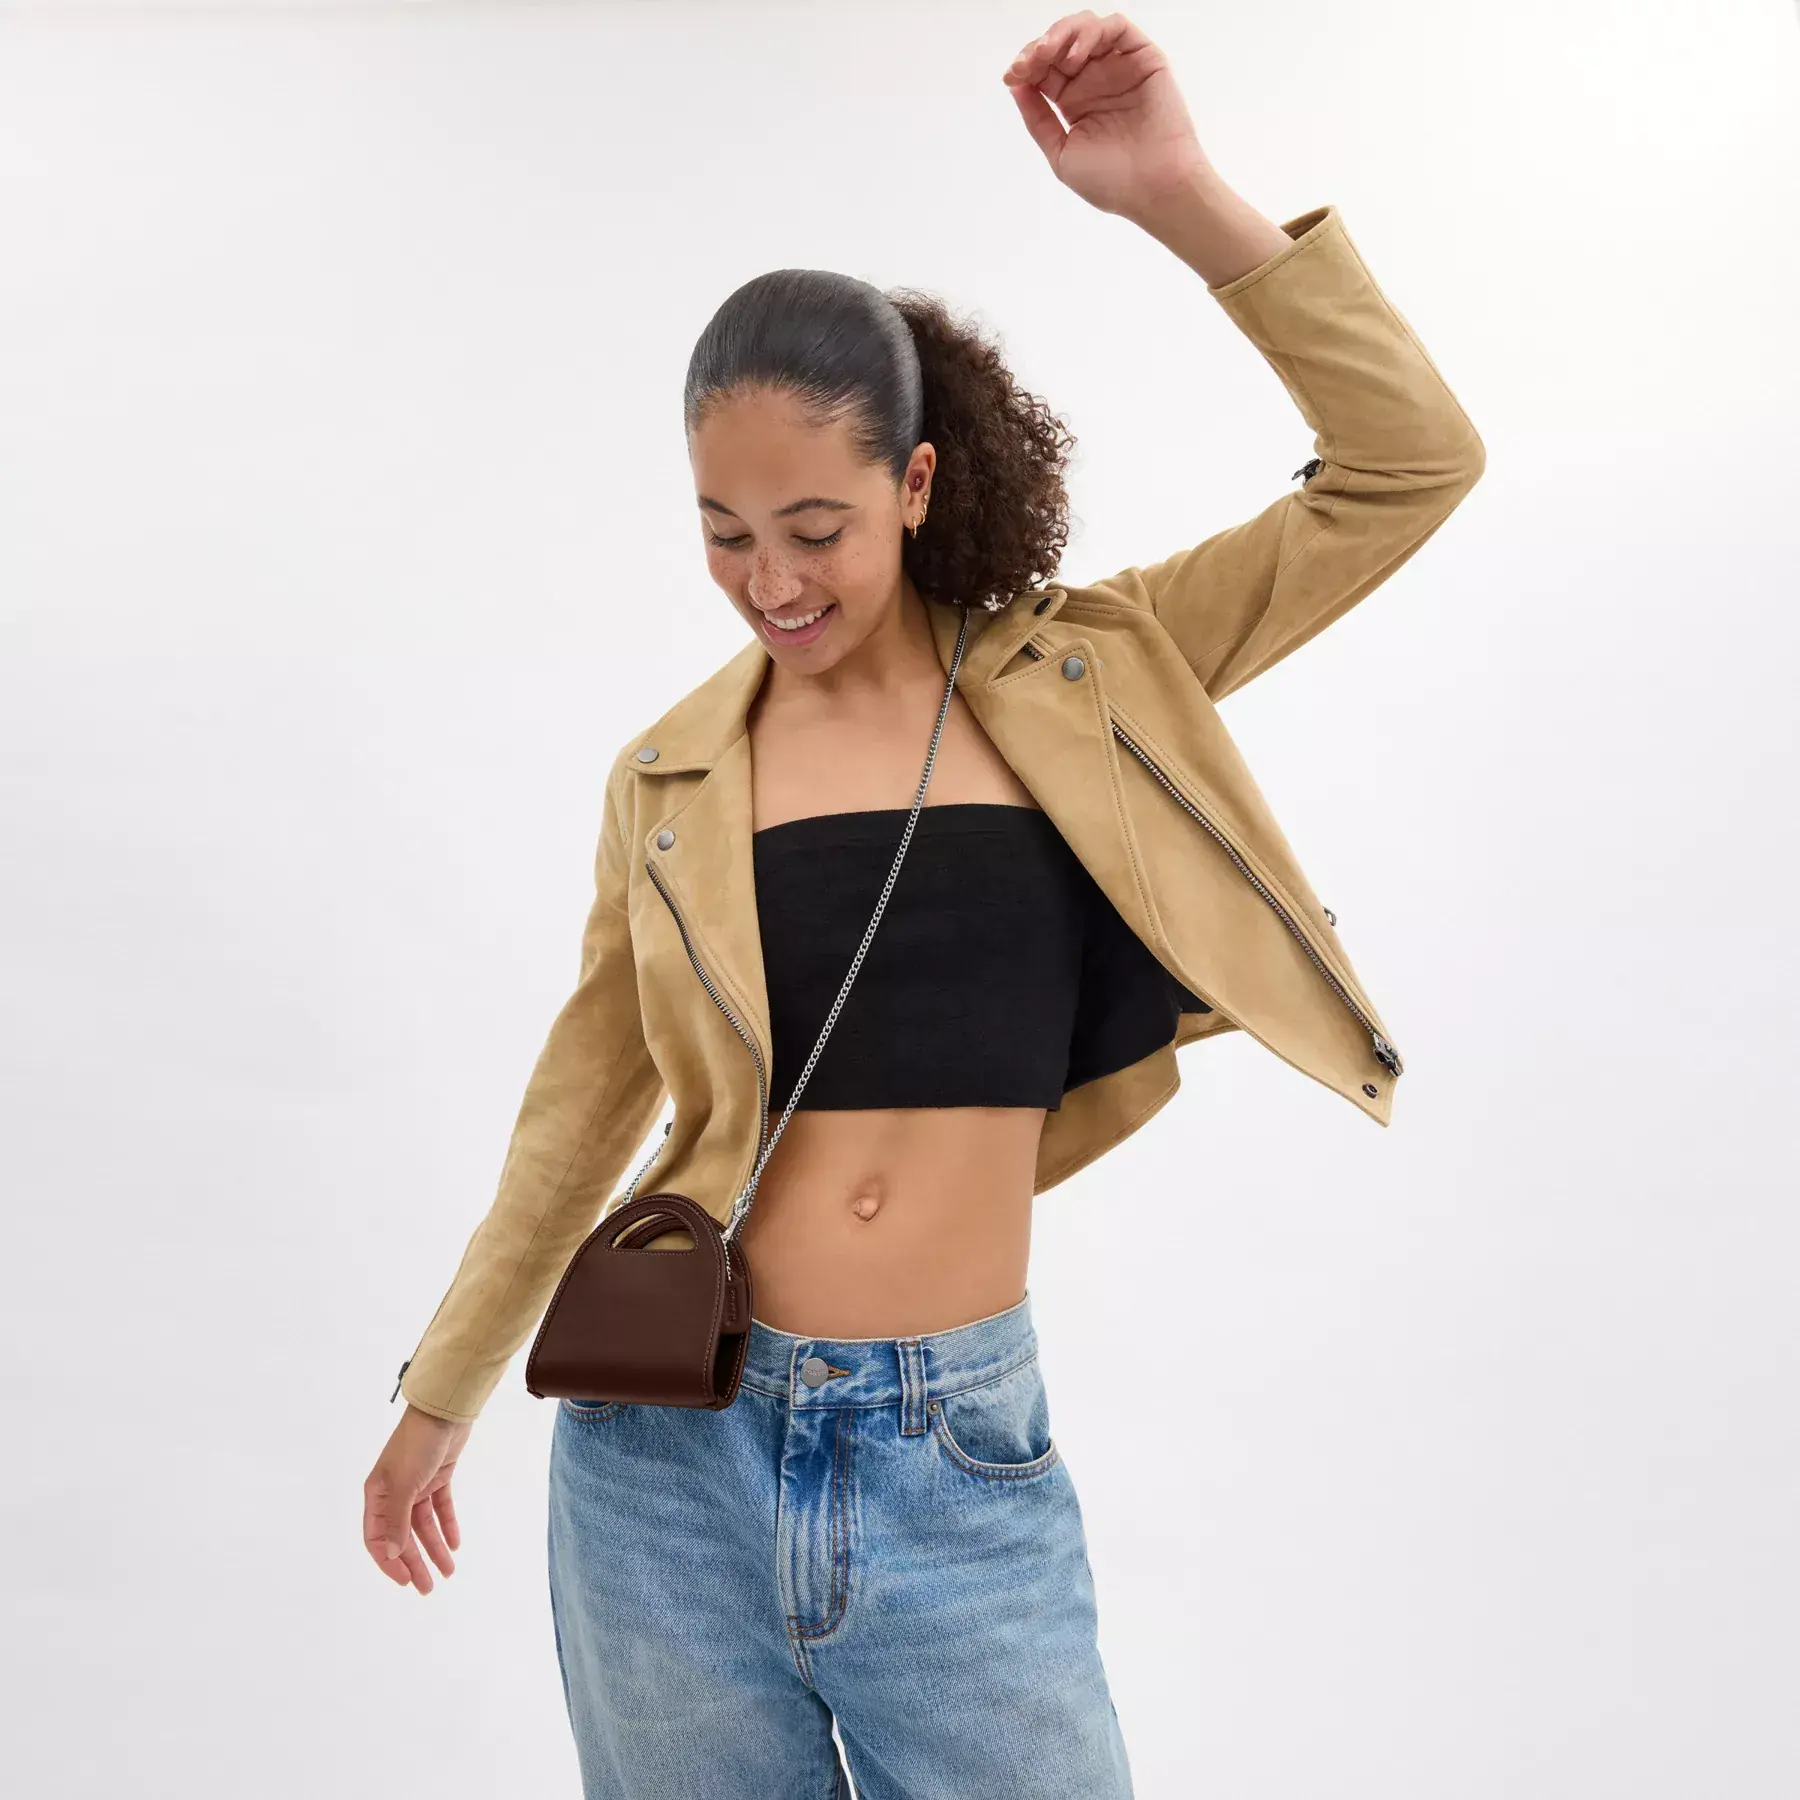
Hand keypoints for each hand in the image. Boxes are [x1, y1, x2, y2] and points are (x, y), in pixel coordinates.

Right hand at [363, 1404, 471, 1593]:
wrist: (444, 1411)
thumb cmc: (417, 1445)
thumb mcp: (404, 1484)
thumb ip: (396, 1520)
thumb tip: (390, 1553)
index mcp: (377, 1494)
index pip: (376, 1537)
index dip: (389, 1562)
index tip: (405, 1580)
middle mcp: (394, 1493)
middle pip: (402, 1536)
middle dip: (415, 1562)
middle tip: (428, 1588)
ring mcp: (416, 1485)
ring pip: (424, 1526)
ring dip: (435, 1548)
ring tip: (448, 1572)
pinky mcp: (437, 1477)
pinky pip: (441, 1508)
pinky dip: (447, 1525)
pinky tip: (455, 1545)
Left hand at [1003, 12, 1213, 225]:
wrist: (1154, 188)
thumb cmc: (1113, 181)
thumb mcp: (1061, 153)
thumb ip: (1038, 119)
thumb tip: (1015, 86)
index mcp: (1074, 101)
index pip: (1043, 69)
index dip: (1025, 65)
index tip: (1012, 75)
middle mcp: (1095, 80)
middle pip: (1060, 44)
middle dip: (1038, 48)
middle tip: (1028, 62)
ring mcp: (1118, 66)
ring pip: (1085, 28)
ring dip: (1061, 33)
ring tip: (1048, 54)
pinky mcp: (1143, 57)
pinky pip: (1116, 27)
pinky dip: (1091, 32)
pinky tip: (1075, 56)